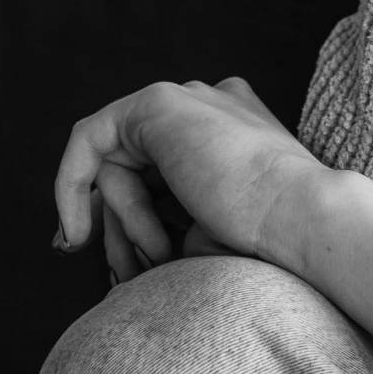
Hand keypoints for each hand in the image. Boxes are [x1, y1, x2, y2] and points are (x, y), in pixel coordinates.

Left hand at [53, 77, 323, 283]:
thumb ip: (170, 223)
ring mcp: (191, 97)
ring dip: (125, 224)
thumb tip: (117, 253)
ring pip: (119, 164)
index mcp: (241, 130)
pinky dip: (71, 187)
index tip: (122, 265)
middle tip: (121, 276)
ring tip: (156, 259)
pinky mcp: (159, 102)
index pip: (167, 168)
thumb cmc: (271, 242)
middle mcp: (216, 106)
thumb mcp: (211, 232)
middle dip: (119, 225)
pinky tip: (77, 232)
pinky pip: (89, 141)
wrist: (301, 219)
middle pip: (139, 167)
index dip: (134, 214)